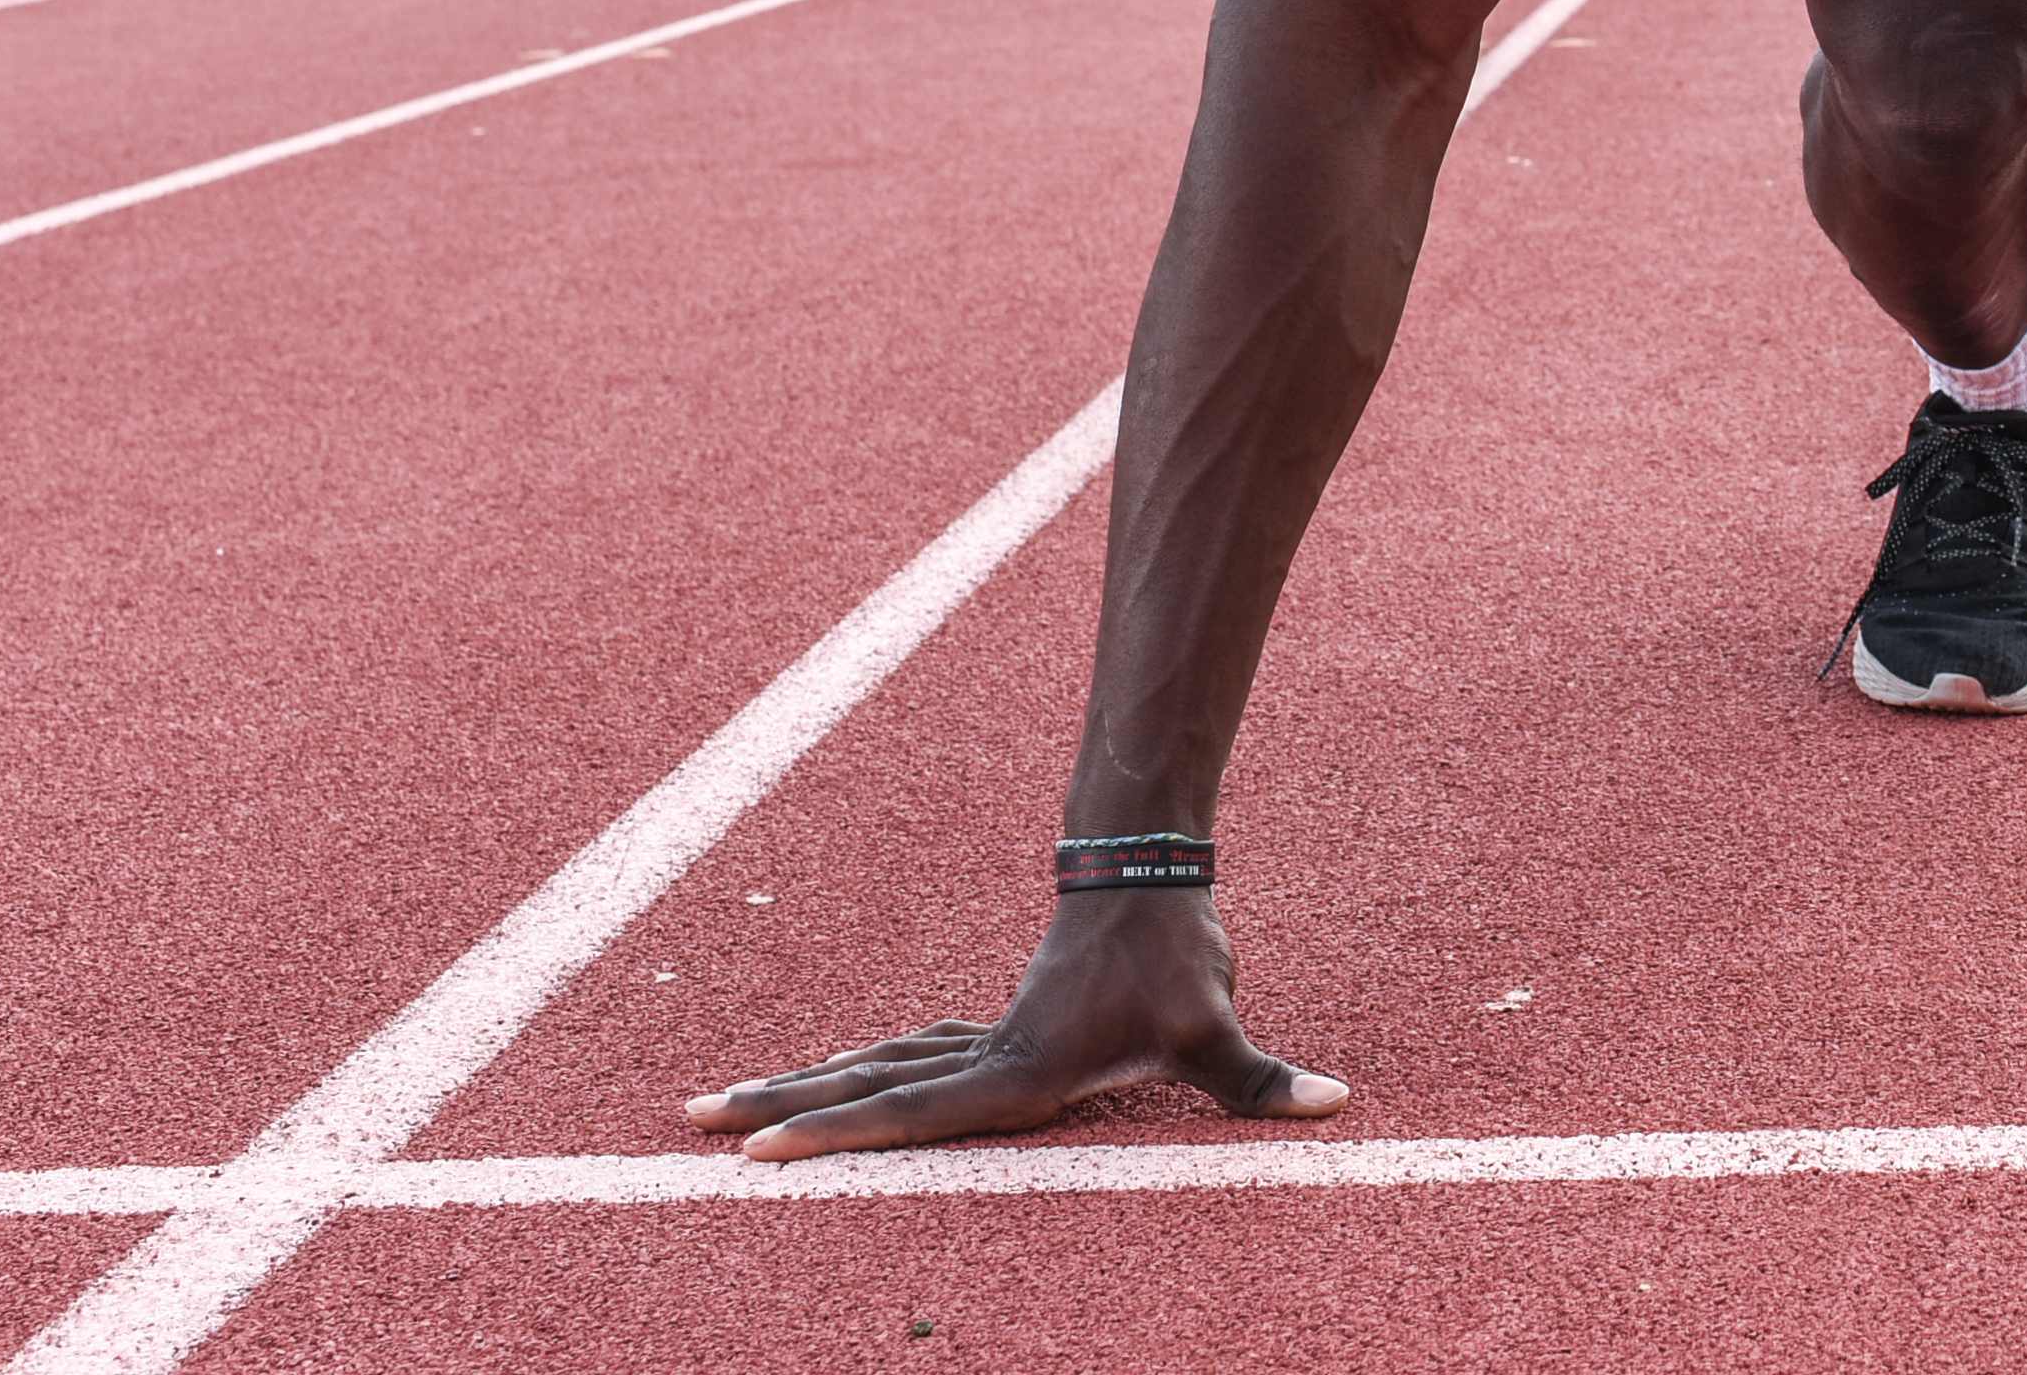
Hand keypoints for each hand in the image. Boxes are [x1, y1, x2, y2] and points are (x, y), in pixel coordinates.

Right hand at [682, 892, 1346, 1158]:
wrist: (1149, 874)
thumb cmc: (1174, 957)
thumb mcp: (1214, 1028)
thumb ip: (1260, 1079)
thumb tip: (1335, 1104)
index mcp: (1014, 1072)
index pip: (909, 1112)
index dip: (835, 1134)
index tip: (758, 1152)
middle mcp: (980, 1055)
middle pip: (861, 1082)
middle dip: (778, 1107)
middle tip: (691, 1123)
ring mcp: (977, 1036)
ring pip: (869, 1063)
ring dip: (797, 1085)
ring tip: (714, 1107)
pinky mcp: (988, 1027)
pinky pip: (901, 1056)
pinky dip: (851, 1075)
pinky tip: (822, 1087)